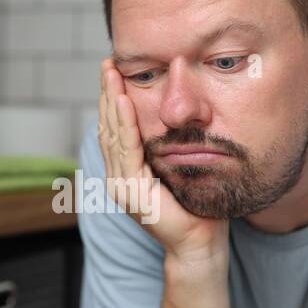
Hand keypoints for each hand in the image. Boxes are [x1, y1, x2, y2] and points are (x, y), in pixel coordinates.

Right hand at [98, 59, 228, 263]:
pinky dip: (125, 125)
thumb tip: (177, 120)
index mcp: (126, 173)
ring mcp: (122, 185)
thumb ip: (169, 150)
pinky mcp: (132, 191)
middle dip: (108, 94)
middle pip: (109, 127)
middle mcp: (118, 178)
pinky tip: (125, 103)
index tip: (115, 73)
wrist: (199, 244)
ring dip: (112, 102)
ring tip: (112, 74)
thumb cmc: (196, 209)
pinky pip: (127, 150)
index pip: (116, 130)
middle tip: (108, 64)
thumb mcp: (179, 170)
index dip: (114, 100)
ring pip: (113, 135)